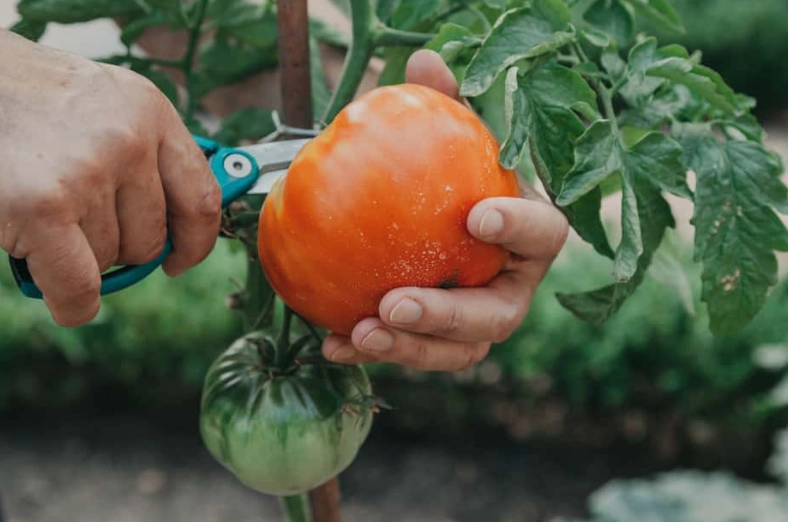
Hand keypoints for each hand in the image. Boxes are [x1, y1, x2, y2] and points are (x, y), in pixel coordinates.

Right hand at [0, 30, 221, 326]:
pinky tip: (62, 298)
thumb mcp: (106, 104)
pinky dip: (73, 304)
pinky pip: (79, 287)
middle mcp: (129, 138)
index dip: (195, 242)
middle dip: (118, 246)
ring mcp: (88, 171)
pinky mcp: (43, 205)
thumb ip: (146, 154)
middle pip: (152, 239)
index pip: (202, 198)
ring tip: (45, 215)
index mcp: (151, 111)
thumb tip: (182, 228)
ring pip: (110, 259)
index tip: (181, 259)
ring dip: (79, 257)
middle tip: (77, 223)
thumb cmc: (30, 100)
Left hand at [321, 50, 568, 371]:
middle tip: (396, 303)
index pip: (544, 234)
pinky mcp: (440, 343)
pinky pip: (412, 354)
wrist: (436, 225)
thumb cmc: (454, 181)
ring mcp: (477, 322)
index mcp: (528, 237)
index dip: (520, 228)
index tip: (476, 215)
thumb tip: (424, 62)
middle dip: (448, 315)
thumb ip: (444, 107)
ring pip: (458, 351)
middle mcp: (509, 287)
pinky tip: (333, 344)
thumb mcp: (450, 140)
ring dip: (409, 349)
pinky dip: (372, 351)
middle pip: (498, 315)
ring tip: (361, 331)